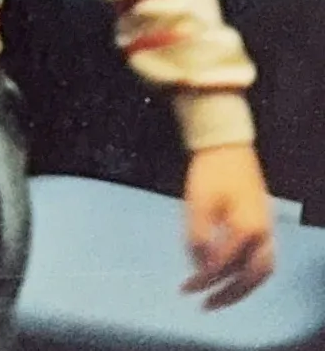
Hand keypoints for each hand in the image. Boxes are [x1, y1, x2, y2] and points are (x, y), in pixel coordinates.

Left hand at [182, 144, 275, 309]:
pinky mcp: (263, 225)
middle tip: (206, 306)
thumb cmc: (209, 173)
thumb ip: (199, 238)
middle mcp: (263, 233)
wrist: (227, 146)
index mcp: (247, 228)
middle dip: (229, 294)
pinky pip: (260, 259)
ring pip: (261, 271)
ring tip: (217, 298)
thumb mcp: (197, 204)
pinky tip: (227, 276)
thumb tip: (199, 266)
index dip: (203, 279)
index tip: (185, 289)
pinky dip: (245, 273)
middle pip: (252, 277)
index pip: (224, 265)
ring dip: (240, 288)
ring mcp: (267, 229)